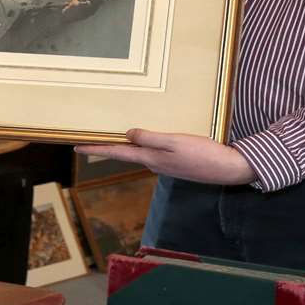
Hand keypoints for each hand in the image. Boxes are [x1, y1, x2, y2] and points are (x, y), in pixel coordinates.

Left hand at [76, 129, 256, 185]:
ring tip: (112, 137)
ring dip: (125, 146)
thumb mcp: (175, 142)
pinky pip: (153, 152)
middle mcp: (154, 164)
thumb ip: (151, 138)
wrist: (228, 169)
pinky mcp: (176, 163)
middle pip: (126, 153)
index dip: (96, 149)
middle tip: (89, 139)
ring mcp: (165, 165)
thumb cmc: (204, 154)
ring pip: (140, 153)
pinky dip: (143, 146)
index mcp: (151, 158)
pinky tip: (144, 140)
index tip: (76, 147)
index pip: (118, 153)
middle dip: (107, 147)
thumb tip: (128, 135)